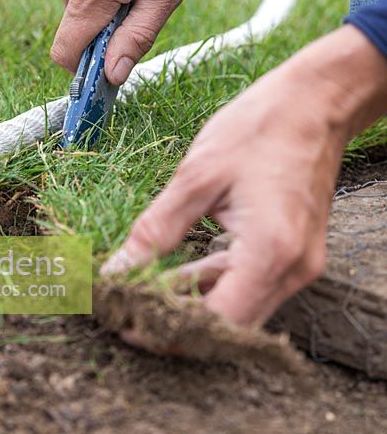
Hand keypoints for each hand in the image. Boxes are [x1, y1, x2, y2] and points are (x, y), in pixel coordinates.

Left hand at [101, 25, 386, 335]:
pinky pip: (251, 285)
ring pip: (240, 309)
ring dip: (194, 305)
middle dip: (177, 325)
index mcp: (269, 251)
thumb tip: (117, 271)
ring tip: (145, 290)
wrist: (315, 101)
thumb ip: (155, 231)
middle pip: (229, 326)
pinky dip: (215, 284)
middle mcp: (292, 269)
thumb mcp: (197, 176)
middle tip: (130, 310)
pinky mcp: (295, 253)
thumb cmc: (261, 127)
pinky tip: (179, 273)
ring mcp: (299, 264)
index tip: (126, 322)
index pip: (216, 323)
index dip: (167, 331)